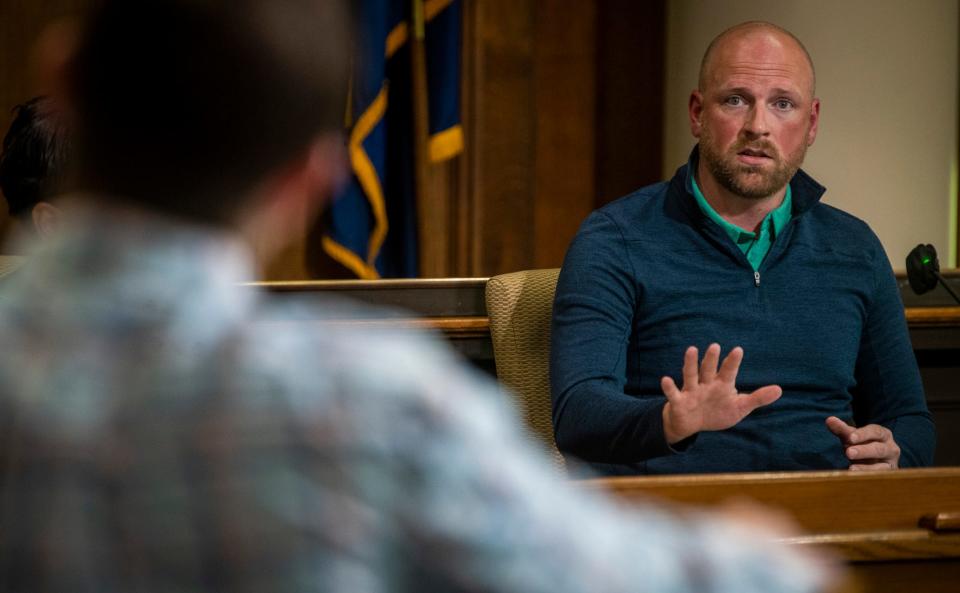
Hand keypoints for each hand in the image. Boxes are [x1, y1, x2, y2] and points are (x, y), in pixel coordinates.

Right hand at [660, 344, 781, 443]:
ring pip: (691, 375)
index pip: (728, 371)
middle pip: (708, 369)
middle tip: (715, 346)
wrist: (693, 424)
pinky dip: (669, 387)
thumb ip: (758, 398)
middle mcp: (706, 384)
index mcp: (722, 384)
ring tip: (691, 349)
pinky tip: (665, 380)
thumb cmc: (718, 411)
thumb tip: (779, 389)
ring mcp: (692, 391)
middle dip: (711, 359)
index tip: (738, 350)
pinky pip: (673, 393)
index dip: (732, 362)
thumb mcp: (740, 407)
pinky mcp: (679, 401)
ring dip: (690, 363)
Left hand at [825, 416, 899, 469]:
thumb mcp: (852, 437)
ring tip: (851, 468)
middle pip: (878, 449)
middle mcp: (890, 448)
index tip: (850, 437)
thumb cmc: (862, 445)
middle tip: (849, 453)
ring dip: (865, 467)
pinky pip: (878, 477)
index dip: (863, 434)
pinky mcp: (887, 475)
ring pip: (881, 465)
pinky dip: (867, 476)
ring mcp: (890, 463)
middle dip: (863, 451)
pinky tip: (855, 476)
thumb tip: (829, 420)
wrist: (875, 462)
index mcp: (883, 434)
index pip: (875, 431)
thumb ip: (842, 429)